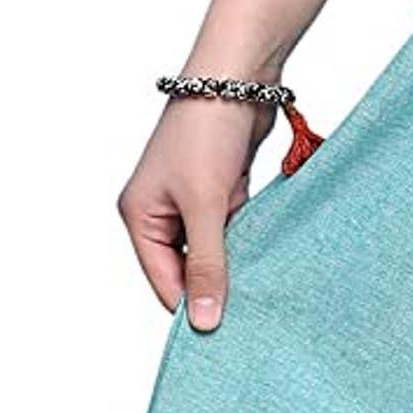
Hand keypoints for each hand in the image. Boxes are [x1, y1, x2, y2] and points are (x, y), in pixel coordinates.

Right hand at [119, 94, 268, 328]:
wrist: (238, 78)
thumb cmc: (206, 132)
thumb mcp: (206, 205)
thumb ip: (208, 265)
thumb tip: (205, 321)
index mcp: (139, 217)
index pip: (163, 281)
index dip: (192, 308)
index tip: (228, 334)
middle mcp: (160, 211)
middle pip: (188, 269)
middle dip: (217, 285)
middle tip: (254, 313)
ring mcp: (191, 200)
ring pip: (215, 250)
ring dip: (237, 259)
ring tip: (267, 284)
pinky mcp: (220, 189)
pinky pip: (234, 227)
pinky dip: (250, 236)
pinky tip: (272, 250)